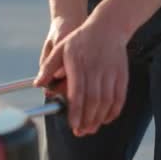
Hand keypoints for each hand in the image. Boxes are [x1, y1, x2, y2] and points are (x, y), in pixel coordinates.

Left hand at [35, 17, 128, 136]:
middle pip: (93, 100)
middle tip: (81, 132)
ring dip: (99, 118)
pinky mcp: (121, 75)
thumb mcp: (60, 47)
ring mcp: (110, 72)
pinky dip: (113, 111)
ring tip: (91, 128)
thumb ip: (48, 66)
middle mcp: (96, 69)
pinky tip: (106, 119)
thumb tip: (38, 84)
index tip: (73, 124)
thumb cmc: (82, 39)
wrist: (109, 27)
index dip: (76, 110)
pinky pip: (119, 97)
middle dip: (87, 120)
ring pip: (106, 101)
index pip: (78, 92)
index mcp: (78, 63)